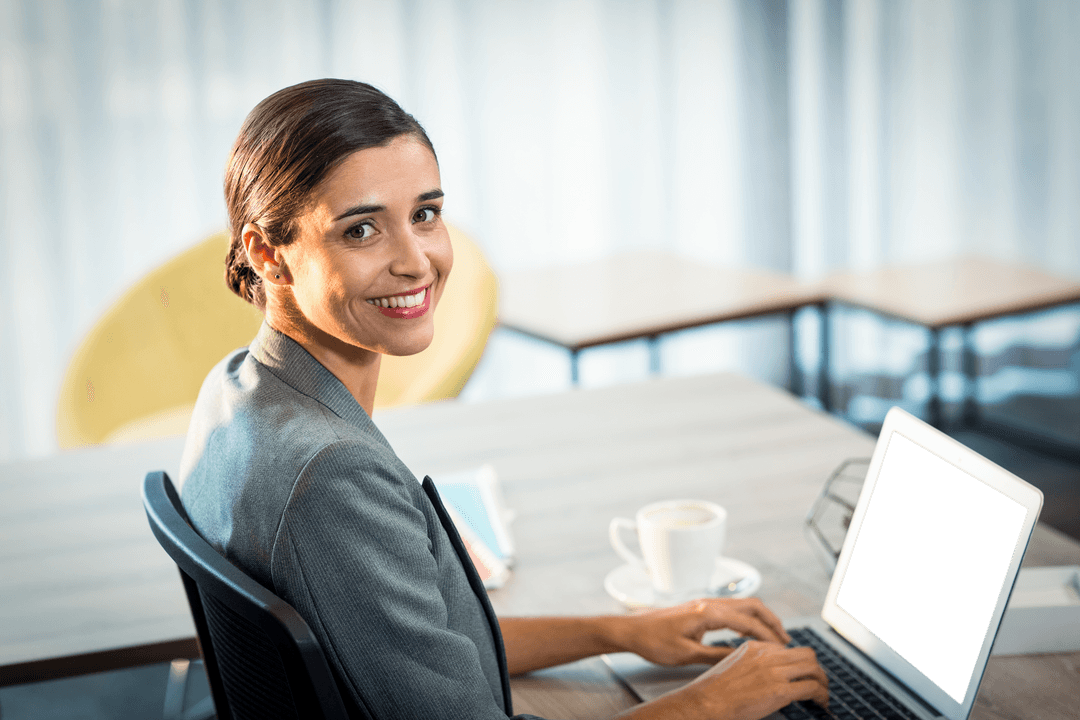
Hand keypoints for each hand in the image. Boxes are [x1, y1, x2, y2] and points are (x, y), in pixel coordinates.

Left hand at [620, 597, 790, 666]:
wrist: (632, 629)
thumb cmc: (653, 640)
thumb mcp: (686, 654)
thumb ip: (716, 655)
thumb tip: (741, 658)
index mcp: (707, 613)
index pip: (748, 621)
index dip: (768, 635)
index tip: (782, 648)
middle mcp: (708, 603)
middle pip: (752, 605)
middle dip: (772, 621)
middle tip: (785, 639)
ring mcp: (704, 604)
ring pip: (743, 605)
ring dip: (761, 618)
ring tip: (773, 636)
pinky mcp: (700, 608)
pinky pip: (732, 609)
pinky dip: (747, 618)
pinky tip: (749, 633)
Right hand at [680, 640, 828, 719]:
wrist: (706, 702)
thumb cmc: (714, 691)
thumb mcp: (733, 666)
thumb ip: (753, 665)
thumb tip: (768, 676)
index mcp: (755, 647)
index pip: (788, 648)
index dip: (800, 662)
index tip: (803, 672)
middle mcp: (767, 655)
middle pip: (806, 654)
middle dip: (816, 668)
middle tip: (820, 681)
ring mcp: (774, 672)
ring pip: (813, 668)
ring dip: (823, 681)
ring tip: (823, 692)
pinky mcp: (779, 690)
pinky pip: (811, 688)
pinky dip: (821, 695)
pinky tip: (820, 702)